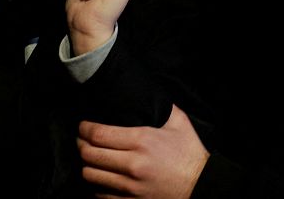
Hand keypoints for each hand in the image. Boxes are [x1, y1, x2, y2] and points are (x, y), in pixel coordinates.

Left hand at [77, 104, 208, 198]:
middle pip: (89, 154)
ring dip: (87, 165)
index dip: (84, 129)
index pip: (99, 134)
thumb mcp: (179, 123)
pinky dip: (97, 185)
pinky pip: (100, 195)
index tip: (83, 126)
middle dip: (81, 145)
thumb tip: (148, 94)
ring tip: (90, 159)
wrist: (202, 188)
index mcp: (142, 141)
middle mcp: (133, 164)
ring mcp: (130, 187)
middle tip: (82, 141)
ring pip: (90, 175)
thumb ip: (162, 106)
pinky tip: (102, 178)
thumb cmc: (191, 155)